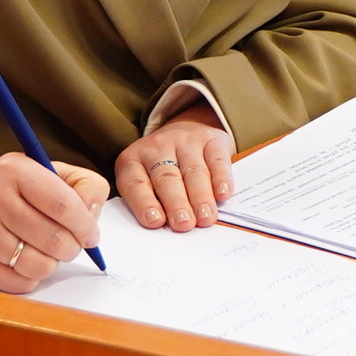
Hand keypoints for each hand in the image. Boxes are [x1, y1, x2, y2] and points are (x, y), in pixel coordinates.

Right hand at [0, 154, 108, 291]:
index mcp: (15, 171)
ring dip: (51, 264)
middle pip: (55, 240)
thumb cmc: (5, 189)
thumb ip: (79, 184)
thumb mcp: (41, 170)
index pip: (64, 204)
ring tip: (45, 252)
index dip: (86, 225)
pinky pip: (18, 283)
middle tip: (71, 245)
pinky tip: (24, 262)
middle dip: (72, 248)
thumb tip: (93, 214)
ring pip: (39, 266)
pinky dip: (30, 278)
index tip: (91, 234)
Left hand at [115, 114, 237, 233]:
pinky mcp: (211, 140)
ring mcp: (185, 141)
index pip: (135, 183)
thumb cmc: (162, 168)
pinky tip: (223, 194)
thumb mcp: (145, 181)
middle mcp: (157, 147)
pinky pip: (217, 160)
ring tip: (205, 218)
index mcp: (133, 160)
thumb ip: (149, 202)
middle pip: (167, 178)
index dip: (145, 203)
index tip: (156, 222)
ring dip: (200, 197)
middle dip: (176, 203)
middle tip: (184, 224)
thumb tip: (163, 228)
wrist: (185, 127)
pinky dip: (221, 178)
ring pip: (193, 171)